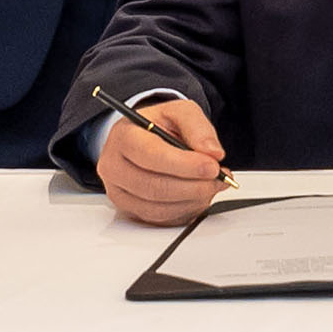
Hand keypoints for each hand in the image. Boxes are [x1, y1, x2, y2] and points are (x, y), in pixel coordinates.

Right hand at [96, 94, 231, 225]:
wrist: (145, 138)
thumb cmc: (159, 125)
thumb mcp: (180, 112)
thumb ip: (198, 127)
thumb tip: (212, 152)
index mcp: (123, 137)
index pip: (151, 155)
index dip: (185, 165)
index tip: (212, 166)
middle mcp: (114, 166)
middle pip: (154, 187)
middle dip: (194, 186)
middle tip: (218, 178)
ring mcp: (119, 191)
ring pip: (158, 207)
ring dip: (192, 200)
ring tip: (211, 185)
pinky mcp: (129, 210)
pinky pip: (160, 219)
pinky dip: (185, 210)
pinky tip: (197, 195)